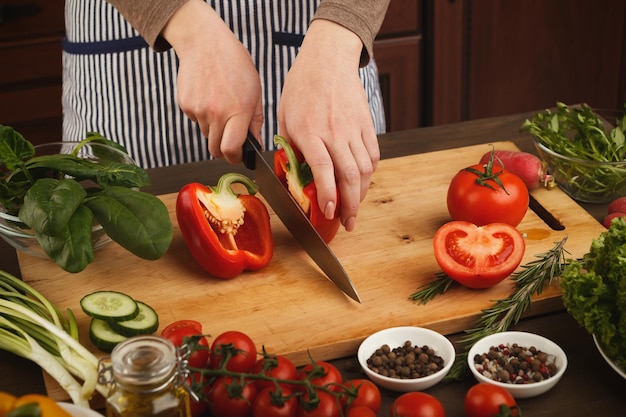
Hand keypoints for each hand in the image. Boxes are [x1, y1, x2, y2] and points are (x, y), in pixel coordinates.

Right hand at [162, 0, 263, 162]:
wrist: (205, 43)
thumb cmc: (235, 64)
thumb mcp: (255, 91)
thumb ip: (256, 121)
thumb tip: (256, 145)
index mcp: (238, 111)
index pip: (232, 149)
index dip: (235, 158)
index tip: (238, 157)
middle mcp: (217, 113)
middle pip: (216, 149)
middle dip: (224, 149)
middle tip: (230, 140)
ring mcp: (199, 110)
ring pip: (207, 134)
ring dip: (214, 129)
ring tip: (220, 106)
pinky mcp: (185, 105)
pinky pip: (196, 121)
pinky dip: (203, 116)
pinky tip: (208, 97)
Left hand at [278, 19, 379, 231]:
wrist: (327, 59)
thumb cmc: (301, 88)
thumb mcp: (285, 118)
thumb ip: (291, 147)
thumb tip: (295, 175)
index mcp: (310, 132)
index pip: (324, 170)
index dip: (328, 195)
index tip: (329, 212)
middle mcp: (334, 133)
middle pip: (350, 175)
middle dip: (351, 204)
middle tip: (348, 223)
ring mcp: (353, 129)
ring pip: (365, 169)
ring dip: (362, 193)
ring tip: (355, 207)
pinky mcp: (366, 125)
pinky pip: (373, 155)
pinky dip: (369, 173)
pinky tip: (362, 183)